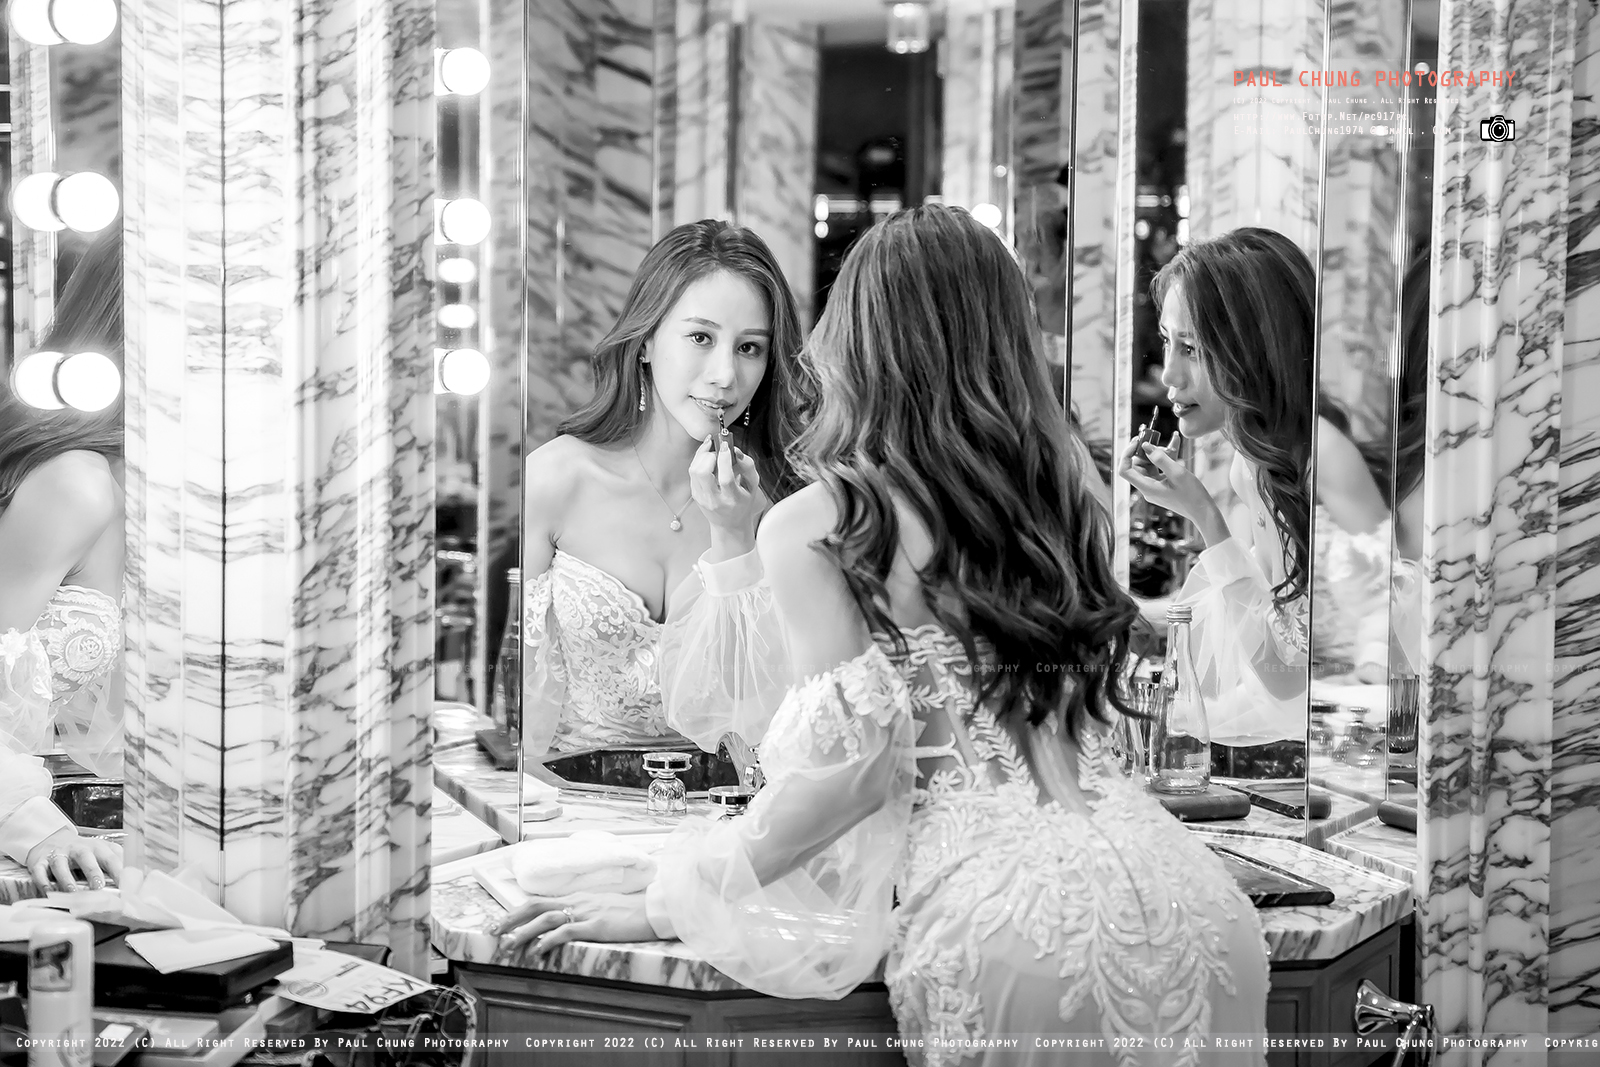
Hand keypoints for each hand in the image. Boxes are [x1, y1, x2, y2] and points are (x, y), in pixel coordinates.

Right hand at [26, 829, 121, 892]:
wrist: (52, 840)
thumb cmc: (82, 852)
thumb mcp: (101, 853)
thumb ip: (115, 864)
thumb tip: (135, 880)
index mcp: (97, 848)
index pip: (111, 858)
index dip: (118, 871)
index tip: (125, 885)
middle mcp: (77, 849)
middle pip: (86, 857)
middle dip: (93, 872)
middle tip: (99, 888)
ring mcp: (58, 854)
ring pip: (61, 865)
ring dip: (67, 879)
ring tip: (73, 892)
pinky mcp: (39, 862)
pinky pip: (40, 872)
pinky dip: (43, 882)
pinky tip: (49, 892)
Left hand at [491, 892, 656, 954]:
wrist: (652, 909)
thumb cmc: (629, 912)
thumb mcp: (601, 908)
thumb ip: (581, 913)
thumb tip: (563, 925)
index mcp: (576, 898)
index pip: (538, 902)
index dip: (516, 912)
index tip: (498, 923)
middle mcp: (576, 901)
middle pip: (534, 906)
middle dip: (509, 919)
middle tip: (490, 933)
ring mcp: (585, 912)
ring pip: (544, 919)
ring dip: (521, 933)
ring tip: (506, 946)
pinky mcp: (595, 925)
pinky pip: (566, 931)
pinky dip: (547, 941)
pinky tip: (536, 952)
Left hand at [689, 433, 762, 546]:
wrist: (729, 524)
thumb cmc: (742, 503)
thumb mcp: (752, 486)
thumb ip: (748, 466)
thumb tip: (735, 451)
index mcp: (732, 499)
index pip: (725, 478)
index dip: (725, 460)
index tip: (726, 446)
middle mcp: (714, 500)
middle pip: (703, 473)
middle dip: (710, 455)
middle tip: (718, 450)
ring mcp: (702, 498)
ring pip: (694, 470)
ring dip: (703, 455)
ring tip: (713, 450)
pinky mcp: (694, 494)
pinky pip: (692, 472)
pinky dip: (699, 460)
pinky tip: (707, 455)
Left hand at [1116, 434, 1224, 538]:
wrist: (1203, 510)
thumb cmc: (1192, 495)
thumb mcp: (1177, 473)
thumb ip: (1160, 458)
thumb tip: (1145, 446)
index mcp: (1146, 487)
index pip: (1124, 470)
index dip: (1126, 454)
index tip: (1136, 441)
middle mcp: (1147, 487)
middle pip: (1137, 465)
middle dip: (1146, 450)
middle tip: (1155, 438)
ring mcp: (1155, 486)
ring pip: (1149, 465)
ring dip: (1158, 452)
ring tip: (1171, 443)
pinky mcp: (1163, 485)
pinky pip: (1160, 468)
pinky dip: (1166, 458)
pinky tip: (1175, 445)